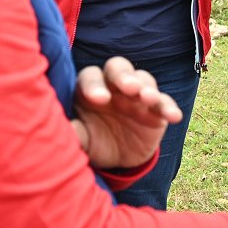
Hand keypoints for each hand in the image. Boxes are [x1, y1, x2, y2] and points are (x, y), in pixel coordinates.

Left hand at [70, 56, 183, 170]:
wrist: (117, 159)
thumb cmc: (93, 141)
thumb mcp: (81, 139)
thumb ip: (72, 131)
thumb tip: (53, 129)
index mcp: (90, 87)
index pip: (91, 77)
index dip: (94, 85)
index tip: (97, 99)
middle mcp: (114, 85)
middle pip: (119, 68)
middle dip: (124, 76)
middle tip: (129, 87)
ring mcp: (137, 95)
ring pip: (144, 81)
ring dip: (148, 88)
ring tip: (149, 98)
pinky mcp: (156, 109)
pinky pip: (164, 103)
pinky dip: (169, 108)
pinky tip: (174, 116)